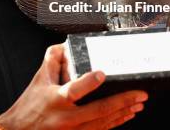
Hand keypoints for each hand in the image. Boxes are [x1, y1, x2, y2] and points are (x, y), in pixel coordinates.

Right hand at [0, 44, 146, 128]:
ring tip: (139, 103)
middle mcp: (66, 117)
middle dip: (122, 101)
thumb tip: (64, 46)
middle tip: (140, 94)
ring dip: (123, 112)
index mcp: (55, 99)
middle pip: (99, 110)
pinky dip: (115, 122)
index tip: (102, 73)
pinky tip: (125, 115)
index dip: (89, 82)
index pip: (74, 90)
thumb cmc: (29, 107)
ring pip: (104, 122)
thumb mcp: (38, 81)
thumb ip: (51, 62)